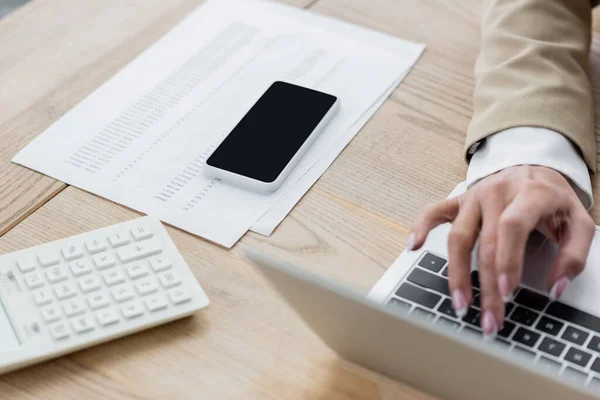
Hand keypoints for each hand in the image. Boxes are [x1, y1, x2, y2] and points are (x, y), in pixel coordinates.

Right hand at [408, 165, 594, 336]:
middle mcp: (497, 192)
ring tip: (460, 303)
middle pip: (484, 242)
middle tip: (489, 318)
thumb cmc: (554, 199)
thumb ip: (574, 256)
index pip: (512, 227)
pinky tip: (413, 246)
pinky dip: (421, 227)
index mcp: (529, 193)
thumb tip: (555, 287)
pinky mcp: (458, 201)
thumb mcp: (580, 222)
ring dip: (456, 273)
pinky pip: (433, 212)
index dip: (507, 261)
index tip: (507, 292)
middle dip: (485, 285)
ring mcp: (473, 196)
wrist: (534, 168)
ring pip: (457, 236)